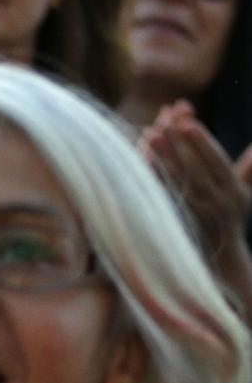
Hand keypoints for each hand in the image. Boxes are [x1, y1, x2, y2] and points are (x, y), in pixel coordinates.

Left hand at [141, 101, 251, 257]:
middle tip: (163, 122)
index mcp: (235, 192)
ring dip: (163, 157)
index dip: (203, 141)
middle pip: (196, 168)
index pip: (218, 161)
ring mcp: (198, 214)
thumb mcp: (242, 195)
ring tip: (149, 134)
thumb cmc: (229, 219)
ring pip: (178, 180)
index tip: (188, 122)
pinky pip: (165, 195)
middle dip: (179, 144)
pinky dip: (154, 177)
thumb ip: (247, 170)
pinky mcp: (180, 222)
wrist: (220, 261)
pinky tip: (142, 161)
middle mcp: (218, 203)